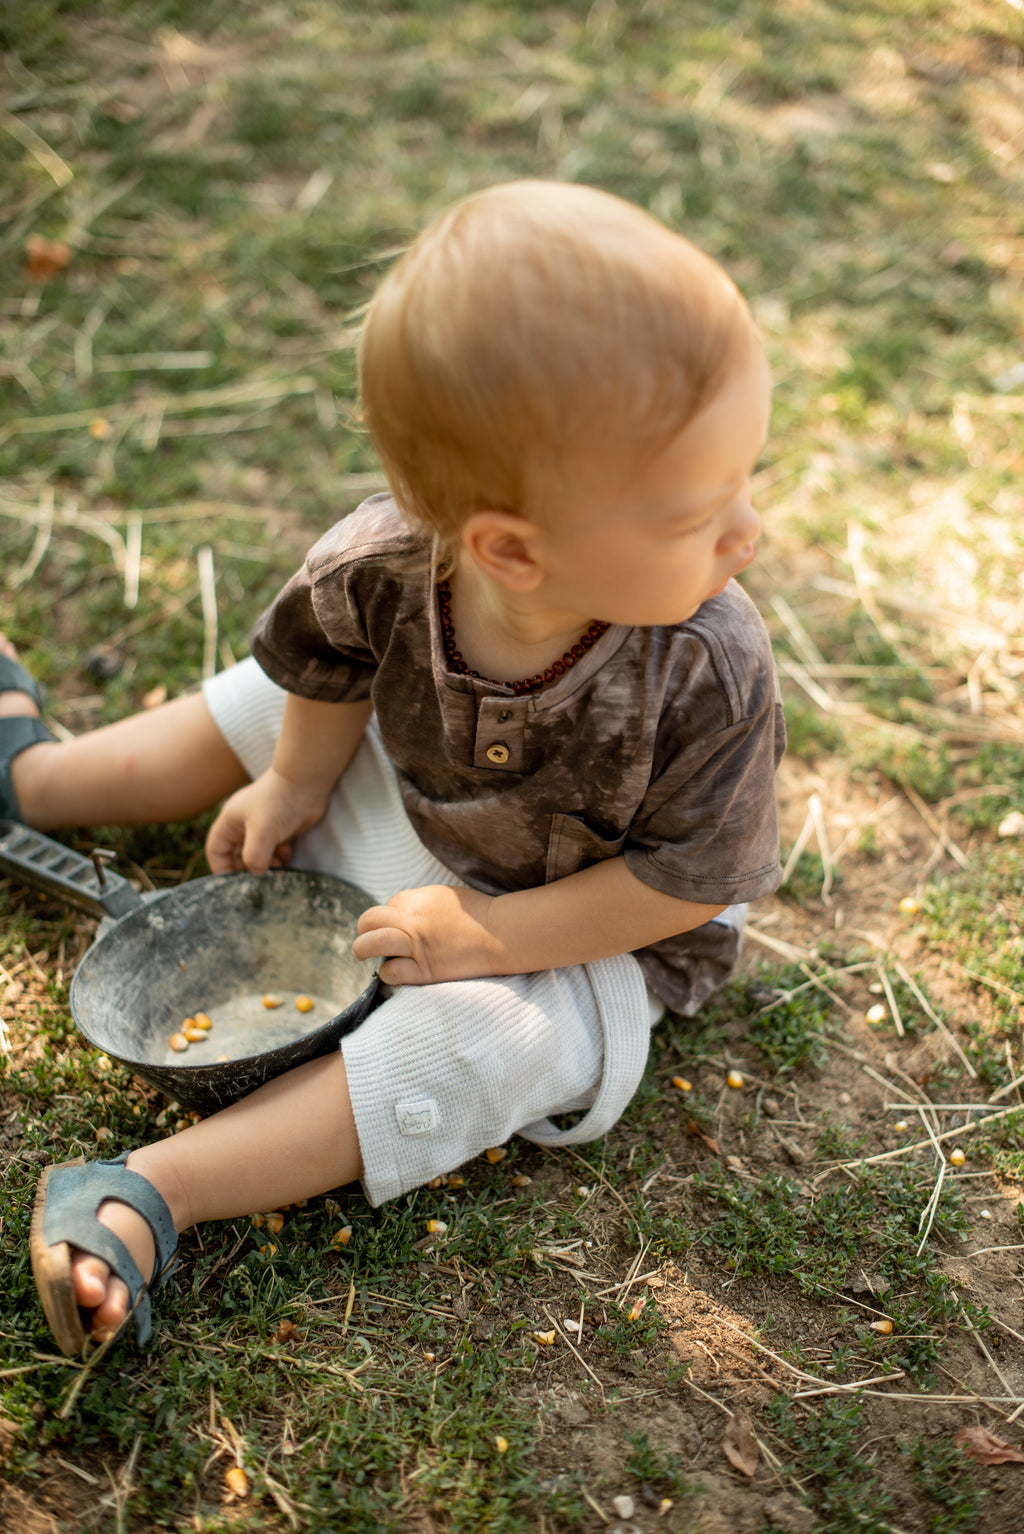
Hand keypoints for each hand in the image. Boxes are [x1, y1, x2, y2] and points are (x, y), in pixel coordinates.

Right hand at [206, 768, 330, 873]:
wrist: (307, 782)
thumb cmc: (279, 802)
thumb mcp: (261, 832)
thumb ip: (254, 857)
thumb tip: (256, 873)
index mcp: (230, 822)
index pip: (216, 851)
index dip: (222, 869)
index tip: (235, 885)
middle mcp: (243, 825)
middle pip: (237, 856)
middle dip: (247, 870)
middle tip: (261, 879)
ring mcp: (262, 827)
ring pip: (257, 855)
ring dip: (266, 865)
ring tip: (278, 865)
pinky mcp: (280, 829)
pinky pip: (274, 851)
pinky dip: (279, 857)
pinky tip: (287, 852)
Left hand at [352, 885, 498, 984]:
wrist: (501, 934)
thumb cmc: (477, 914)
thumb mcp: (444, 895)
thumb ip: (420, 902)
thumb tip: (400, 912)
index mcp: (417, 899)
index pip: (387, 906)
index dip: (389, 917)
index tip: (397, 926)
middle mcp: (412, 920)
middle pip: (370, 920)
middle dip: (364, 929)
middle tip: (366, 938)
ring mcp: (417, 945)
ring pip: (372, 944)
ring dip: (362, 949)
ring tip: (362, 954)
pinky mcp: (425, 970)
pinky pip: (391, 971)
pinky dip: (387, 973)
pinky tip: (393, 972)